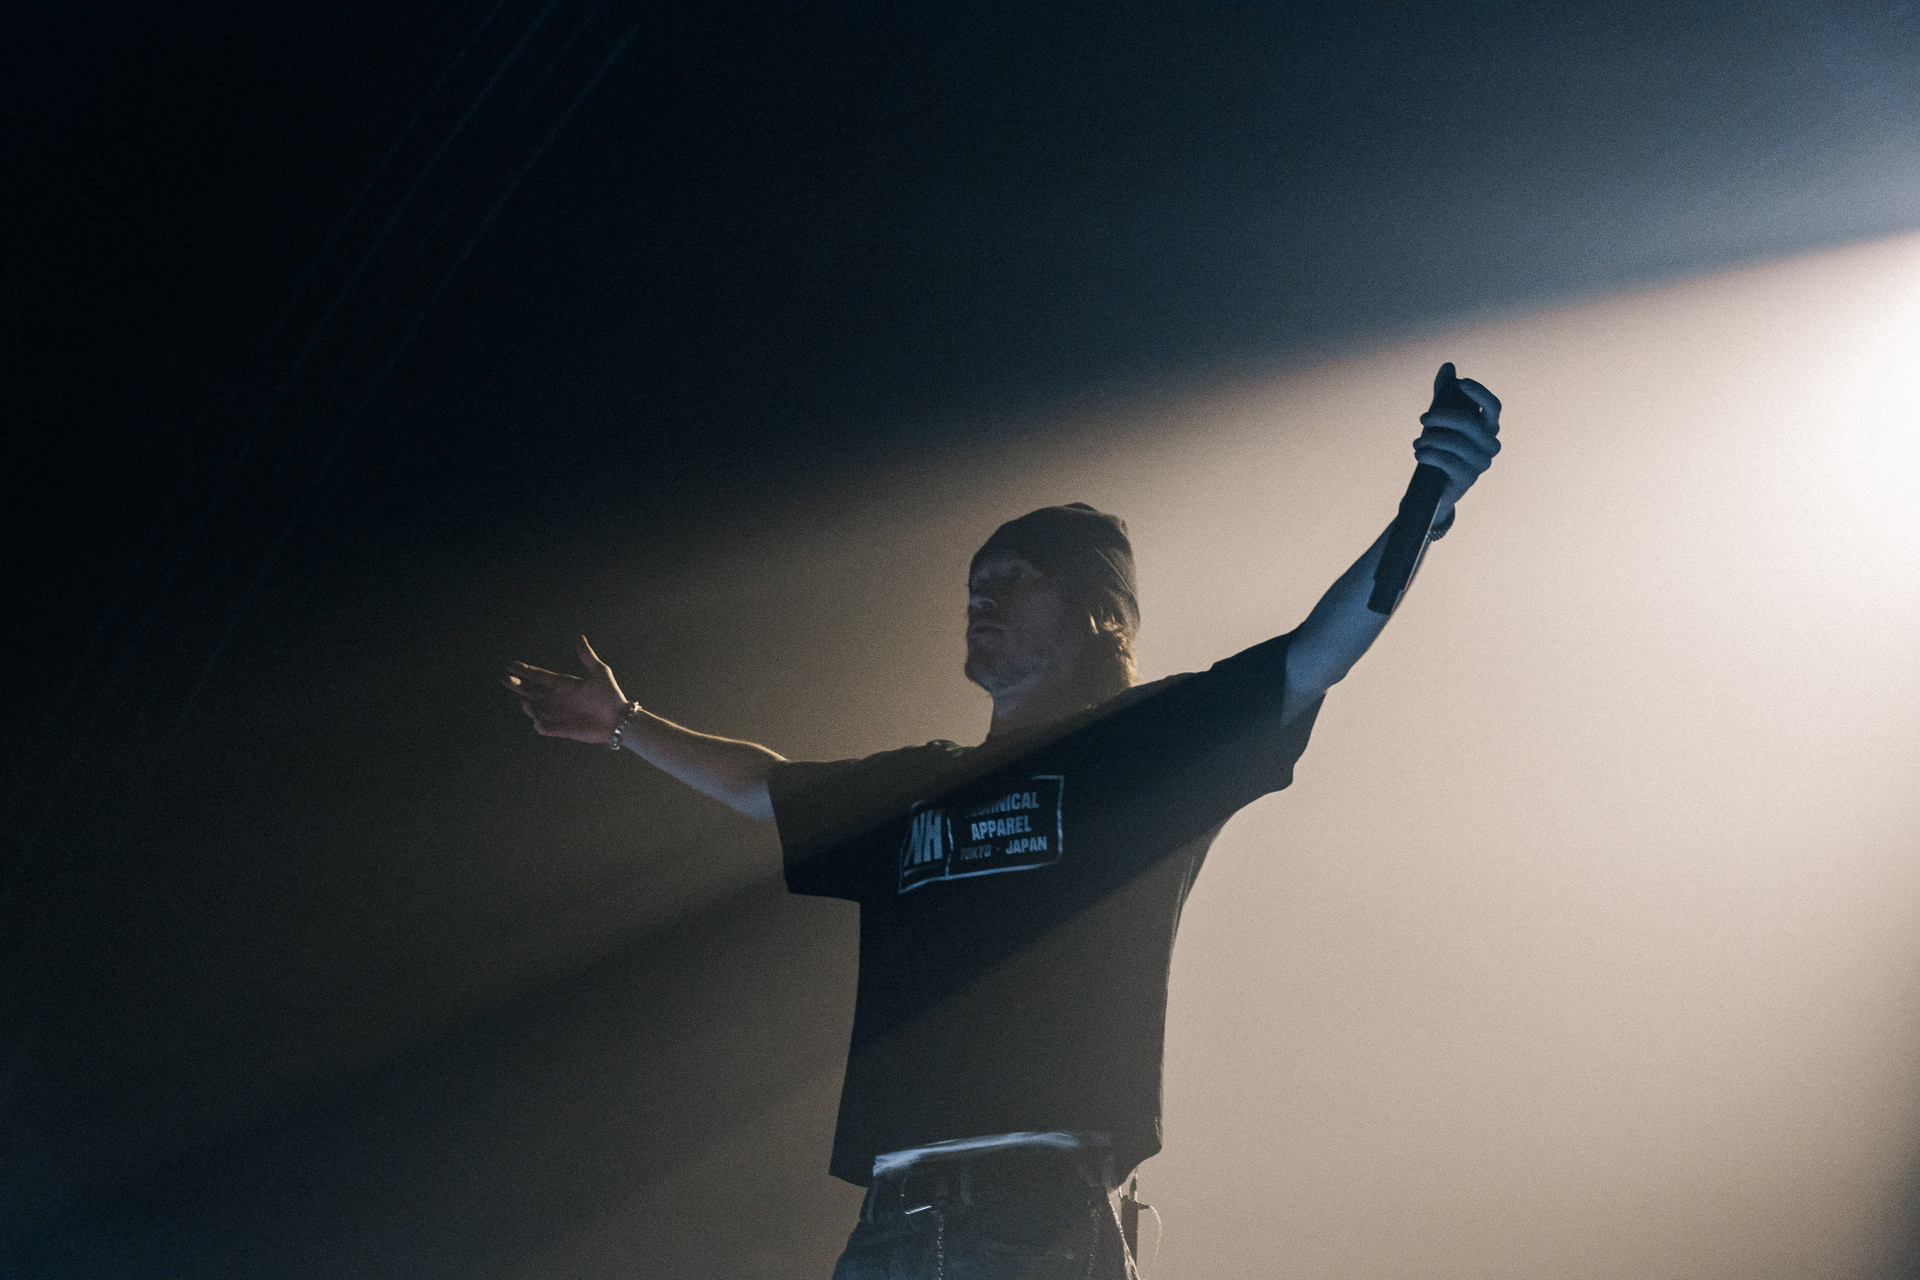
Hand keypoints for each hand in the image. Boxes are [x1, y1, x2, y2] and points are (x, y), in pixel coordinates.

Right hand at [503, 635, 628, 743]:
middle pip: (531, 691)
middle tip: (505, 679)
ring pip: (534, 709)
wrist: (618, 719)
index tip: (510, 665)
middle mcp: (557, 699)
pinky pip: (544, 728)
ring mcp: (558, 714)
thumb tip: (579, 637)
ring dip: (528, 706)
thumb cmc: (610, 695)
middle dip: (517, 685)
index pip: (539, 676)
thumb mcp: (600, 672)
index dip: (524, 671)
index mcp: (563, 684)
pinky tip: (538, 720)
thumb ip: (587, 656)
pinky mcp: (562, 729)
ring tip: (526, 701)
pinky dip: (539, 724)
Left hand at [1414, 361, 1501, 521]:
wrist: (1435, 487)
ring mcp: (1481, 463)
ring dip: (1430, 439)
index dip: (1479, 393)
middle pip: (1467, 422)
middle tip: (1423, 418)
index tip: (1461, 383)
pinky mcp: (1468, 479)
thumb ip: (1444, 394)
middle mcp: (1491, 445)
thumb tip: (1448, 366)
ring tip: (1417, 442)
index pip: (1493, 406)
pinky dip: (1429, 454)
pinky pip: (1447, 461)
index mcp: (1489, 428)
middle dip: (1440, 416)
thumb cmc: (1442, 448)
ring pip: (1454, 442)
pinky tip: (1419, 454)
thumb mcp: (1441, 421)